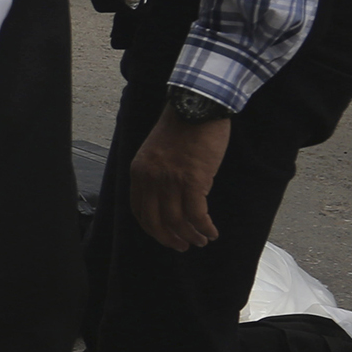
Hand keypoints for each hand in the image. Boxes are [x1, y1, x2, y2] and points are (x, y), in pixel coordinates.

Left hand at [129, 109, 228, 250]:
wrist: (197, 106)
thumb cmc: (182, 127)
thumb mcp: (156, 151)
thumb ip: (156, 173)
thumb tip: (165, 197)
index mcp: (139, 173)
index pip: (140, 211)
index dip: (153, 229)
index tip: (166, 236)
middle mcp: (150, 179)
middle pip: (156, 221)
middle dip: (170, 238)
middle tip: (183, 246)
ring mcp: (170, 181)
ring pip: (177, 221)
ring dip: (191, 235)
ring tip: (201, 240)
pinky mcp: (193, 180)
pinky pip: (197, 214)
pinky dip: (204, 227)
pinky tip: (212, 232)